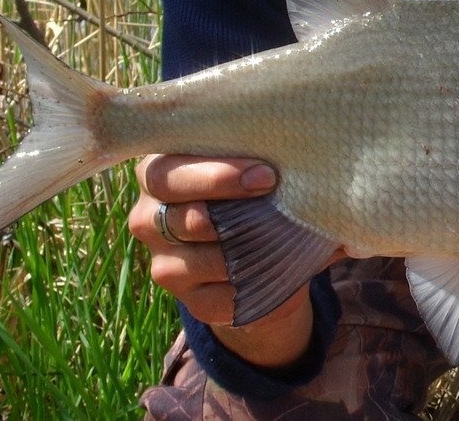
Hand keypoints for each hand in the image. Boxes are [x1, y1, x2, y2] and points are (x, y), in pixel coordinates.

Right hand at [129, 154, 315, 368]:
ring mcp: (161, 261)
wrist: (256, 251)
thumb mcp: (249, 168)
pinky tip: (275, 270)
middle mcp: (147, 216)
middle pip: (176, 215)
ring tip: (283, 233)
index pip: (167, 173)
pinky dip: (249, 285)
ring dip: (243, 248)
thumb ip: (260, 161)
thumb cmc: (251, 190)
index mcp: (155, 174)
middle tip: (272, 189)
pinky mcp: (185, 298)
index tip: (265, 173)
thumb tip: (311, 164)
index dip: (215, 174)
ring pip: (197, 259)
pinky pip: (216, 297)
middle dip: (227, 204)